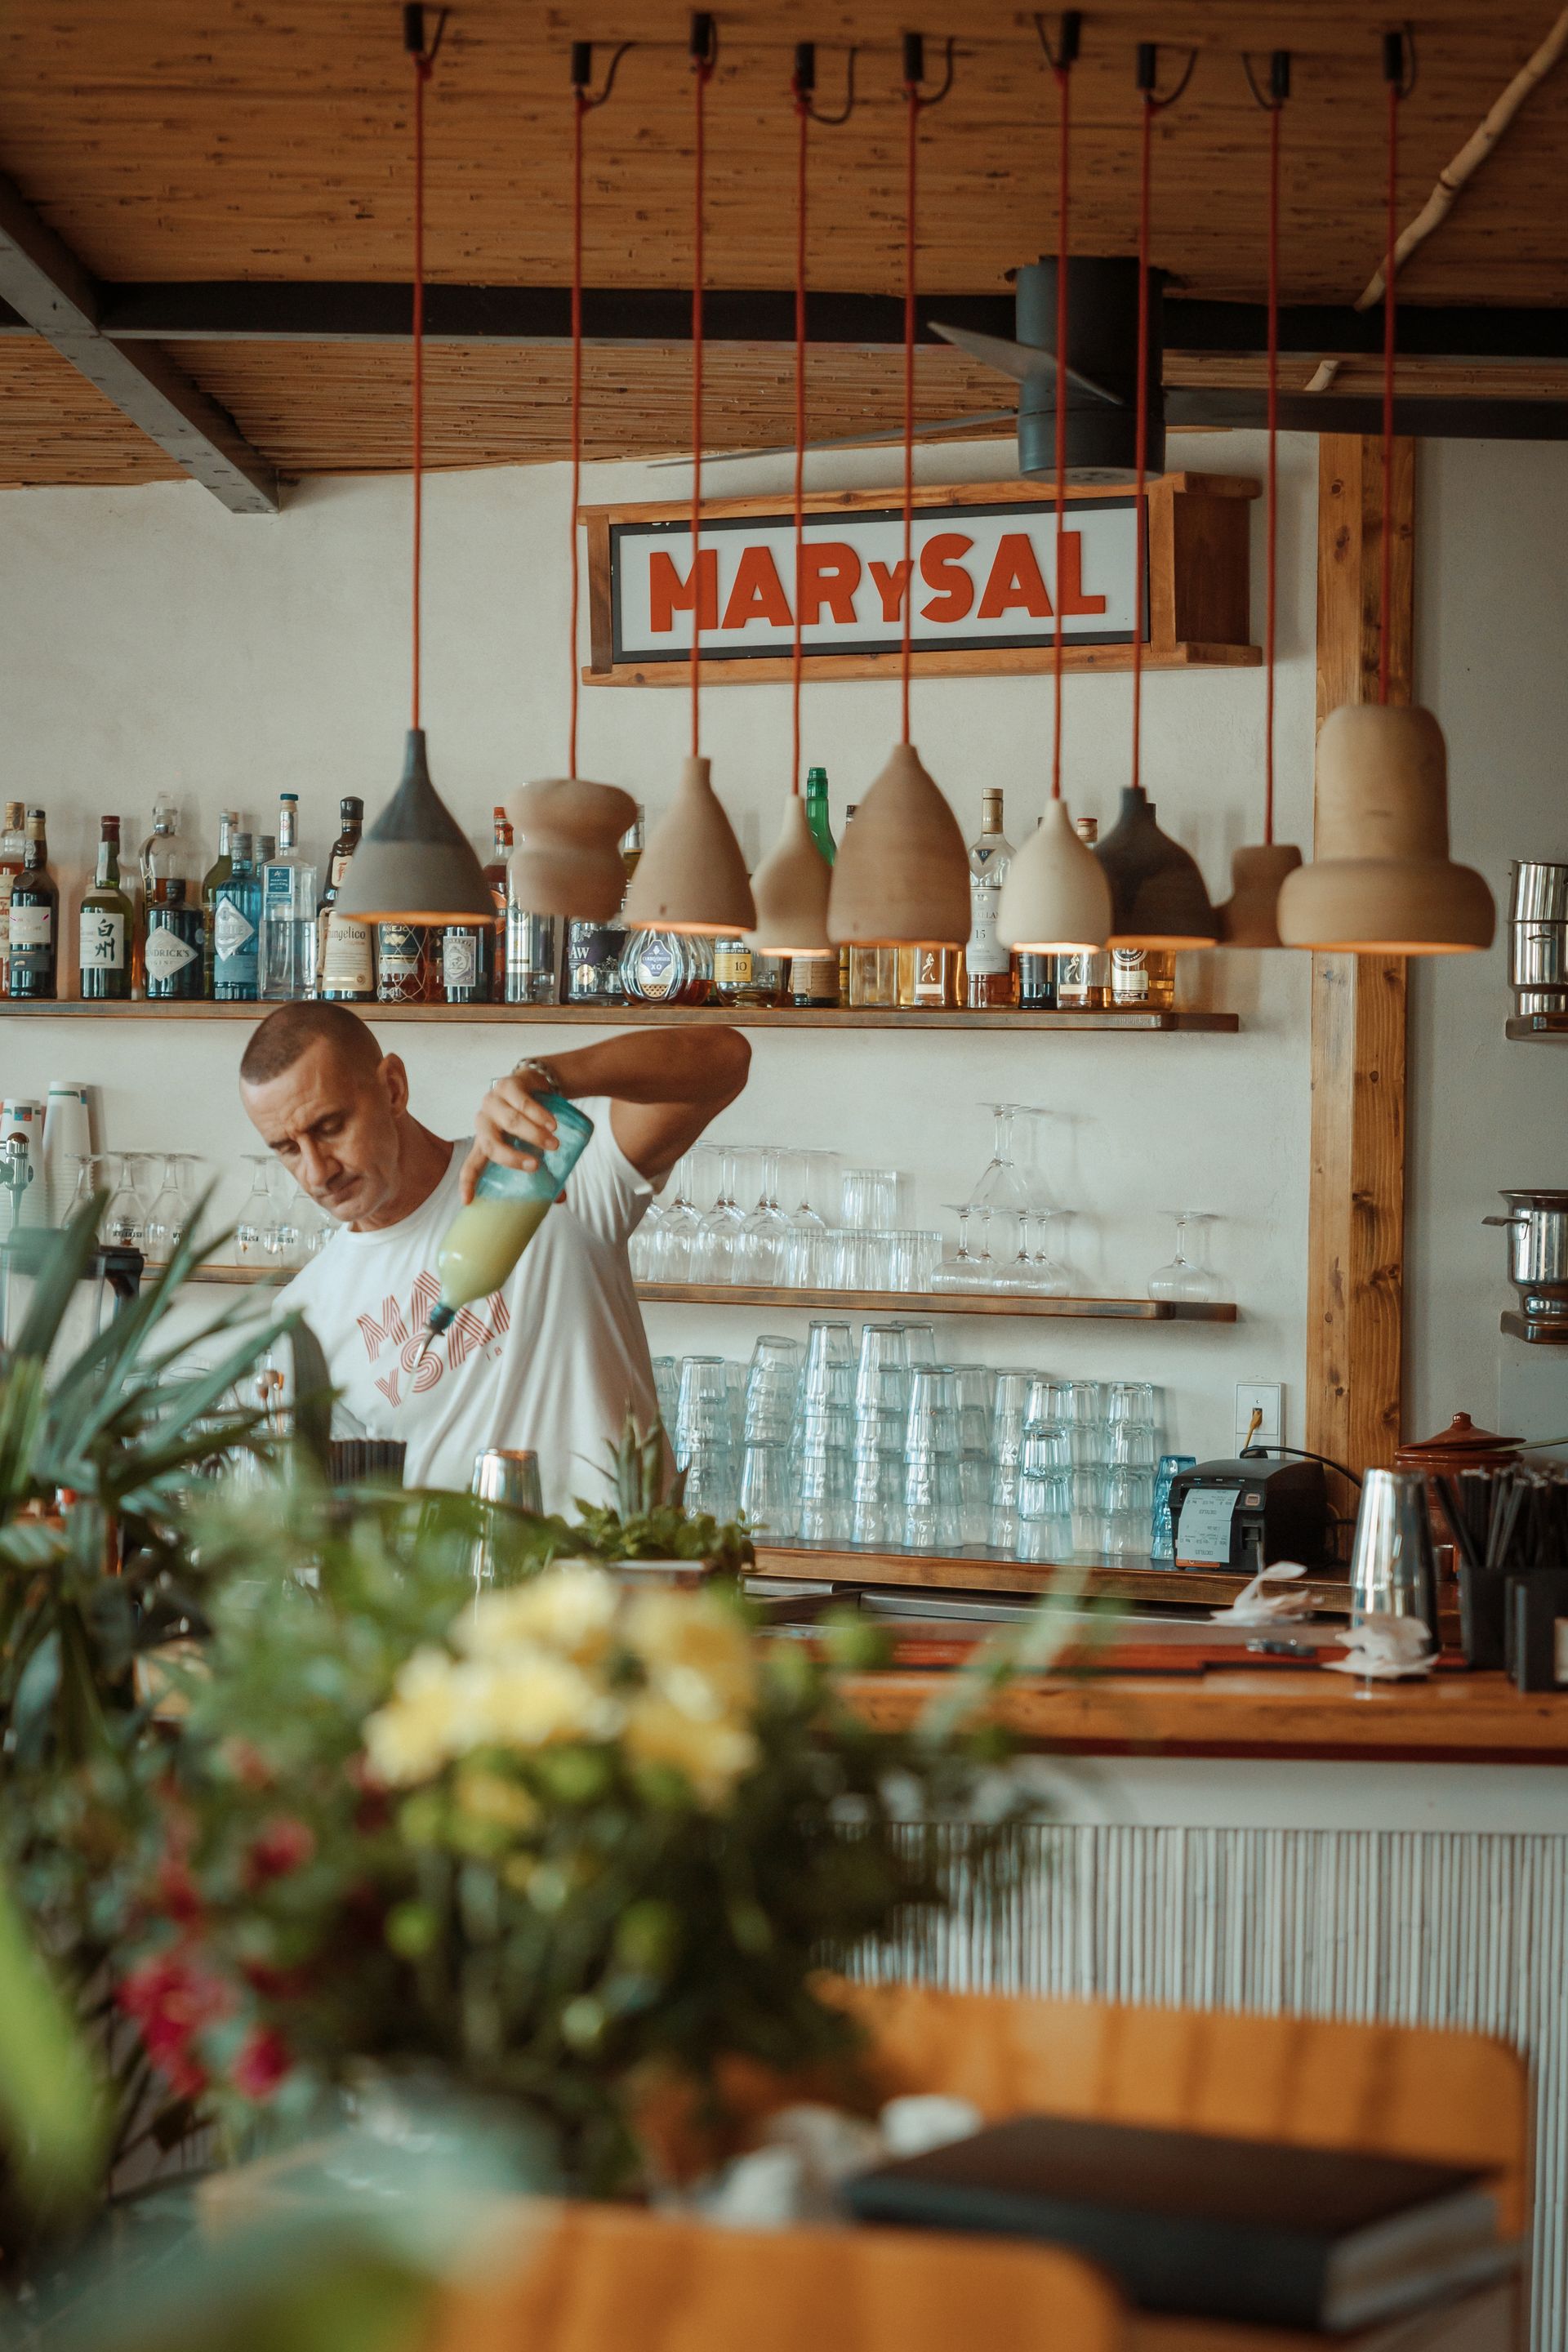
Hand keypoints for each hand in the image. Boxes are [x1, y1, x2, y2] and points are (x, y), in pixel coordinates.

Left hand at [459, 1068, 561, 1203]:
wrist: (537, 1083)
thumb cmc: (532, 1121)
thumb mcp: (533, 1145)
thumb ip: (544, 1169)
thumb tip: (560, 1199)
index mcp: (485, 1141)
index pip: (471, 1165)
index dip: (467, 1183)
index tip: (467, 1201)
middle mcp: (483, 1122)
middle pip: (491, 1145)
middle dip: (512, 1158)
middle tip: (536, 1166)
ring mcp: (492, 1102)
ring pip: (510, 1122)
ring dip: (534, 1135)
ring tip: (554, 1144)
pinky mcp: (506, 1085)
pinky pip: (522, 1103)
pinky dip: (539, 1115)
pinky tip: (552, 1124)